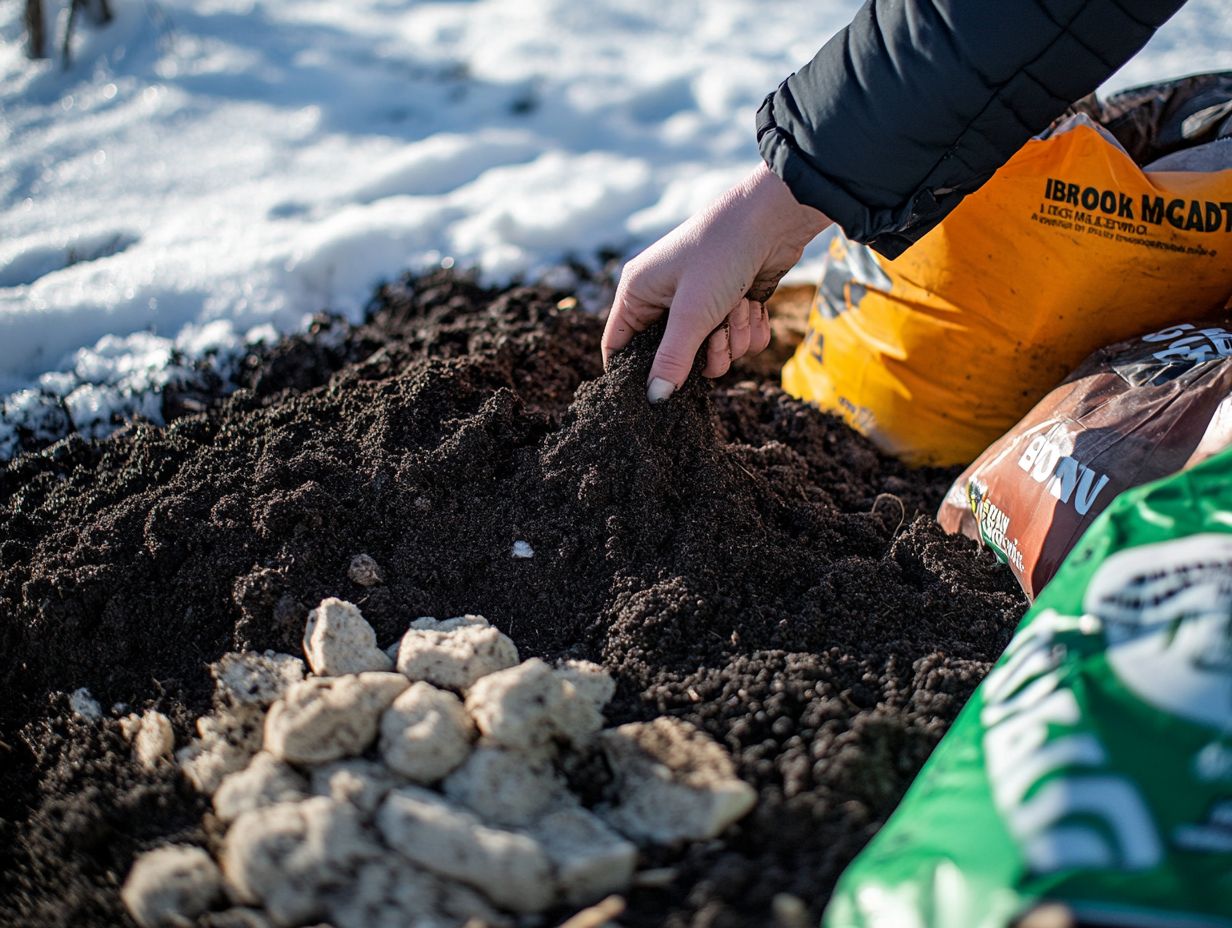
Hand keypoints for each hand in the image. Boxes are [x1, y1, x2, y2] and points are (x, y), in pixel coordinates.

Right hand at [602, 162, 830, 401]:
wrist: (774, 218)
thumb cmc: (721, 253)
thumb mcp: (692, 312)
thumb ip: (672, 359)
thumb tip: (655, 397)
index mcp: (638, 292)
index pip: (618, 345)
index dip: (634, 372)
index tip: (655, 393)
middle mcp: (664, 297)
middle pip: (673, 356)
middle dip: (704, 352)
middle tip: (717, 334)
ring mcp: (698, 301)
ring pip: (711, 352)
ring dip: (732, 338)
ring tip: (740, 306)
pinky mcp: (729, 303)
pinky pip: (735, 339)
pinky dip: (749, 328)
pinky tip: (754, 304)